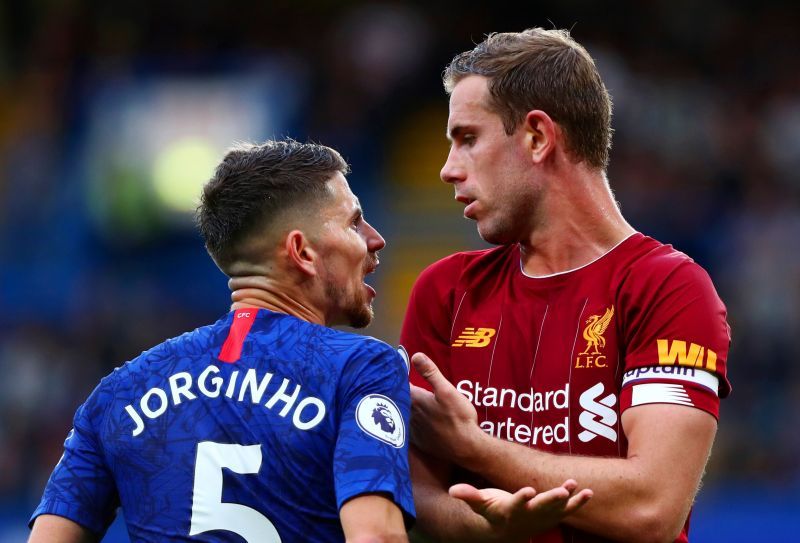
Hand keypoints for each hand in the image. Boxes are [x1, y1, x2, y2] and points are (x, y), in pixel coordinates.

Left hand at [409, 352, 484, 463]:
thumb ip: (431, 373)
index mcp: (415, 400)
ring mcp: (412, 430)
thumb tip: (415, 355)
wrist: (466, 448)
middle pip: (399, 400)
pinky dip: (408, 423)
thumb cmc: (458, 418)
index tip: (396, 373)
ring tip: (404, 402)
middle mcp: (409, 415)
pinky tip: (413, 421)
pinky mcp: (418, 442)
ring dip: (402, 408)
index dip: (398, 379)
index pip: (400, 386)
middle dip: (399, 393)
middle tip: (400, 386)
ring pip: (402, 414)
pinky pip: (408, 429)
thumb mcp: (447, 390)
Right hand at [449, 479, 592, 540]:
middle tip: (562, 491)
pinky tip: (589, 492)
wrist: (508, 533)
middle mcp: (528, 515)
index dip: (522, 499)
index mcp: (509, 511)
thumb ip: (469, 496)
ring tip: (577, 488)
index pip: (516, 505)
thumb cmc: (492, 512)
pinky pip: (568, 509)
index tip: (528, 490)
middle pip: (541, 507)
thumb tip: (452, 490)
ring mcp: (543, 517)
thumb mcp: (480, 505)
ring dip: (569, 500)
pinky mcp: (553, 515)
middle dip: (551, 499)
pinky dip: (578, 502)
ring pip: (557, 508)